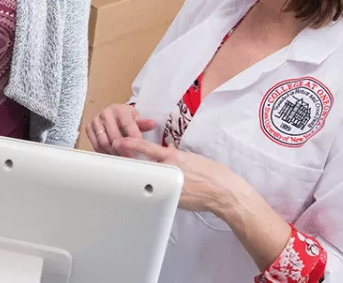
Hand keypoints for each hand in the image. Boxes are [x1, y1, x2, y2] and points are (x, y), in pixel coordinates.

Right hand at [85, 104, 156, 156]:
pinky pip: (96, 145)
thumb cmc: (125, 117)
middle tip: (131, 158)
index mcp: (119, 109)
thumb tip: (152, 124)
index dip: (134, 139)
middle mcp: (105, 113)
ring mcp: (95, 121)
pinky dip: (104, 152)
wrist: (113, 114)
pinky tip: (112, 154)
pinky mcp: (89, 128)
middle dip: (124, 149)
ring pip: (104, 142)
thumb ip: (143, 123)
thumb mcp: (136, 118)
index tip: (139, 149)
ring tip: (122, 157)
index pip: (127, 126)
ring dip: (113, 152)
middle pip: (114, 137)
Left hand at [114, 138, 240, 214]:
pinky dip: (154, 192)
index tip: (118, 142)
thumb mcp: (191, 158)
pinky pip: (158, 194)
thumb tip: (167, 153)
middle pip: (141, 166)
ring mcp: (169, 186)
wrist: (224, 191)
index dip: (130, 144)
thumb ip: (176, 156)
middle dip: (130, 165)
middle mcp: (169, 169)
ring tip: (130, 178)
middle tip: (118, 161)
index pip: (146, 148)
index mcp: (173, 157)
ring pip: (148, 180)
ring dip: (140, 179)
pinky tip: (152, 193)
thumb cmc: (211, 173)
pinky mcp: (172, 199)